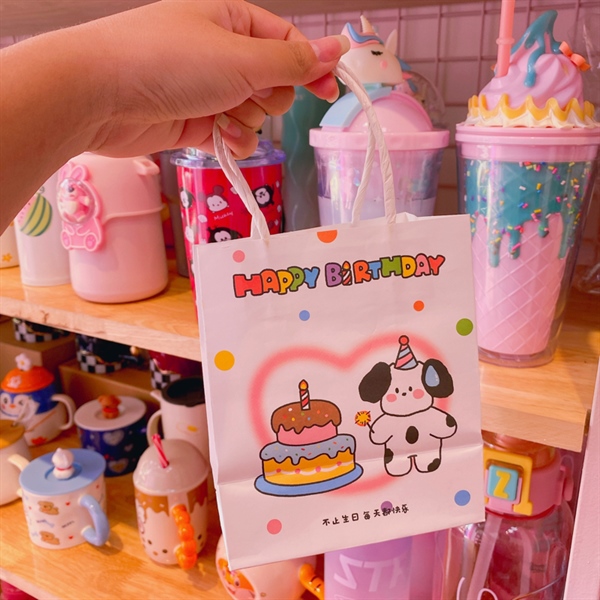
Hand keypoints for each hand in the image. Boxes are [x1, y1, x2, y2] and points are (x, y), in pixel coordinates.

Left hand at [86, 0, 348, 157]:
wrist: (99, 96)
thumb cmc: (164, 62)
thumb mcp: (241, 58)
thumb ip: (293, 61)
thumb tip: (337, 47)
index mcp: (232, 22)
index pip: (287, 43)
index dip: (311, 67)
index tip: (329, 91)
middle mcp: (221, 55)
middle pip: (274, 84)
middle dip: (267, 98)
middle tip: (246, 95)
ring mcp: (207, 90)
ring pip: (254, 115)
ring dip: (246, 123)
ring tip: (220, 117)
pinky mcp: (194, 122)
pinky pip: (232, 137)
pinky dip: (232, 143)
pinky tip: (220, 140)